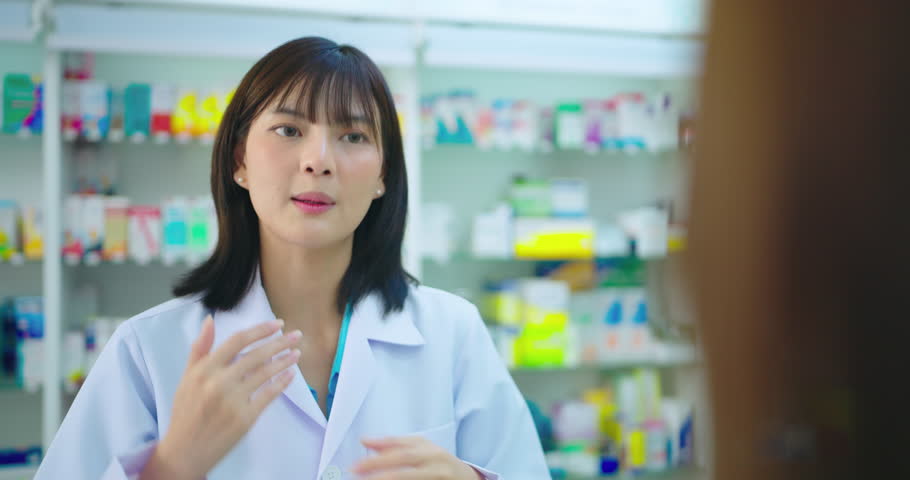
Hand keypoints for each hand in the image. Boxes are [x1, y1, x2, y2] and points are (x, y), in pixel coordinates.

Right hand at [140, 315, 302, 479]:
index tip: (277, 324)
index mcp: (204, 369)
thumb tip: (210, 320)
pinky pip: (268, 395)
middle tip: (296, 335)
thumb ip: (200, 348)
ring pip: (265, 373)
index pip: (237, 340)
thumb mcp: (187, 377)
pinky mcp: (245, 418)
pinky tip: (291, 374)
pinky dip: (282, 382)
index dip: (260, 330)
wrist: (185, 450)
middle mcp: (219, 382)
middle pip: (256, 355)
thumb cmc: (186, 411)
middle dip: (280, 343)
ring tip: (297, 353)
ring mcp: (233, 401)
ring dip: (285, 361)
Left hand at [352, 436, 482, 479]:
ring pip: (411, 476)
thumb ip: (394, 445)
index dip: (378, 453)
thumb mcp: (420, 450)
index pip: (400, 448)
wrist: (467, 479)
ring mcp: (440, 476)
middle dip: (379, 465)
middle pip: (405, 460)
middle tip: (356, 471)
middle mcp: (436, 460)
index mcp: (428, 448)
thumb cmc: (438, 463)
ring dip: (388, 478)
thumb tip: (365, 441)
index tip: (356, 464)